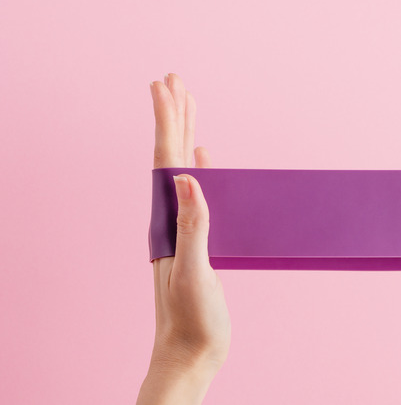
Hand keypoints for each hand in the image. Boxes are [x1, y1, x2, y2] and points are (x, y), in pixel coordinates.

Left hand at [137, 73, 230, 404]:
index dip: (167, 121)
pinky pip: (198, 192)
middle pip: (169, 156)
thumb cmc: (192, 319)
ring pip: (183, 169)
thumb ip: (192, 226)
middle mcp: (171, 218)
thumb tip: (188, 176)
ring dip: (185, 134)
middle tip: (174, 79)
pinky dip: (200, 168)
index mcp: (168, 221)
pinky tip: (203, 158)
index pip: (165, 161)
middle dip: (173, 115)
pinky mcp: (198, 239)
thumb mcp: (193, 272)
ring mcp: (184, 228)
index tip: (165, 86)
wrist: (190, 352)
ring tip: (189, 105)